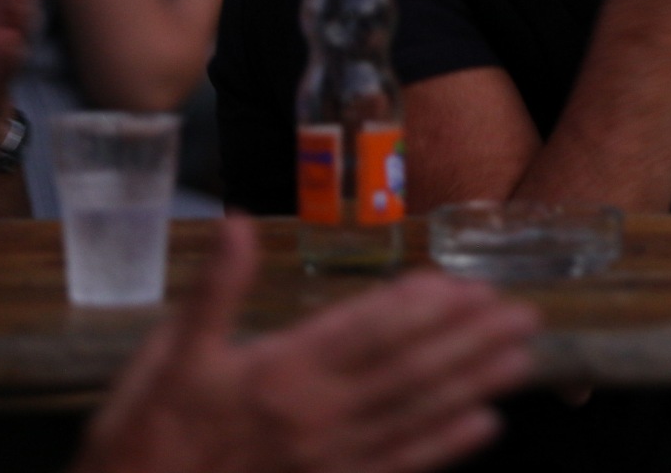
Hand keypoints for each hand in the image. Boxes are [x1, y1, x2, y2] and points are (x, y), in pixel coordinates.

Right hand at [74, 218, 538, 472]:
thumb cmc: (147, 434)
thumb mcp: (168, 356)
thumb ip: (213, 290)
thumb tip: (239, 223)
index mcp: (281, 373)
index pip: (368, 331)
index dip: (422, 308)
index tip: (465, 284)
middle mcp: (319, 417)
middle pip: (410, 371)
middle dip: (468, 341)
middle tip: (522, 314)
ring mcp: (331, 460)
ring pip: (417, 417)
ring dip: (474, 385)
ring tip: (521, 358)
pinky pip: (402, 468)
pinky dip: (447, 448)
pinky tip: (485, 427)